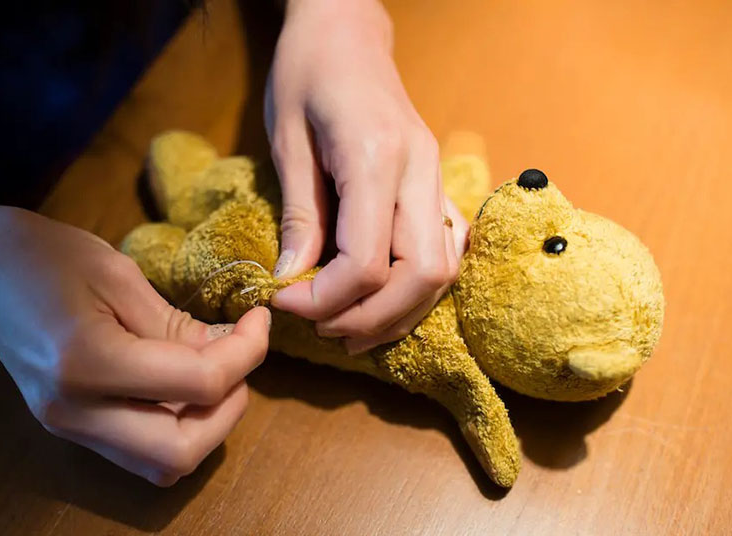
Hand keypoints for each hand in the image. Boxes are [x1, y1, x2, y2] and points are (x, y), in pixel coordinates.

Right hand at [0, 201, 270, 485]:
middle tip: (240, 359)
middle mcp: (74, 410)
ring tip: (216, 371)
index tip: (258, 318)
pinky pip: (139, 451)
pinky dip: (176, 426)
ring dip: (205, 427)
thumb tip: (232, 352)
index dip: (247, 353)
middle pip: (180, 453)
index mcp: (86, 361)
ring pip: (161, 465)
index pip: (198, 383)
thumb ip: (177, 324)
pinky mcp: (70, 427)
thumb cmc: (43, 255)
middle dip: (229, 409)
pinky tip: (184, 381)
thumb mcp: (120, 274)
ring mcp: (68, 426)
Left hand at [266, 0, 468, 353]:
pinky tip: (383, 299)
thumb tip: (295, 280)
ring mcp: (436, 178)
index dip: (326, 299)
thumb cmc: (307, 71)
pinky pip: (446, 250)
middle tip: (324, 329)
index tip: (285, 302)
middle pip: (421, 275)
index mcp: (377, 157)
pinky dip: (418, 287)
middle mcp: (420, 171)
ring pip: (443, 271)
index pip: (367, 261)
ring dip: (399, 312)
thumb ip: (300, 214)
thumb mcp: (286, 138)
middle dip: (371, 318)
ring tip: (349, 328)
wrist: (347, 28)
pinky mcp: (437, 183)